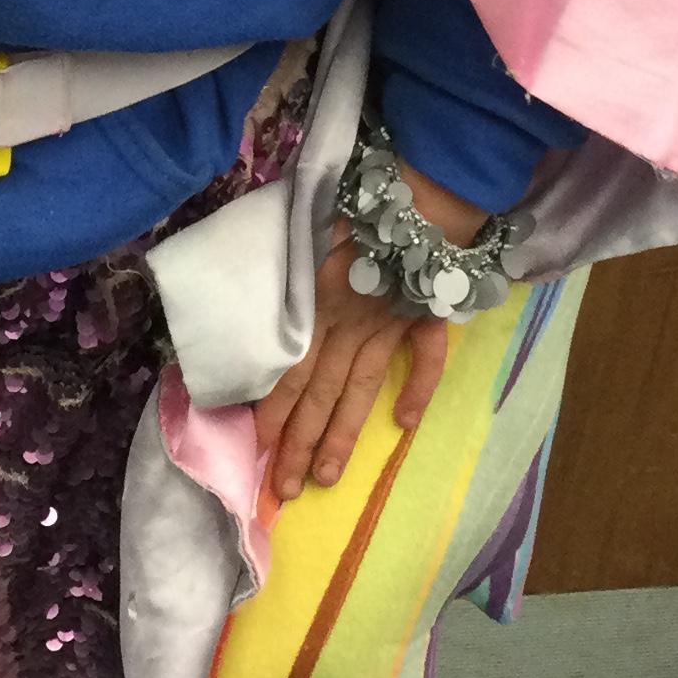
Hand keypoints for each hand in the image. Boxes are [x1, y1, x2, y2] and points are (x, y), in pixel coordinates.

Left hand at [253, 160, 489, 502]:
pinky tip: (405, 424)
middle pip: (320, 393)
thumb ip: (290, 266)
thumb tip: (251, 295)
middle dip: (299, 443)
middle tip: (284, 490)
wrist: (424, 187)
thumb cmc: (361, 200)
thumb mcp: (309, 229)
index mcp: (319, 305)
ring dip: (343, 435)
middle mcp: (350, 323)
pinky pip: (426, 359)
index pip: (291, 371)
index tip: (257, 451)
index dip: (274, 413)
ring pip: (361, 388)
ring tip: (326, 477)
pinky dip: (418, 389)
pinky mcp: (426, 316)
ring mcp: (390, 324)